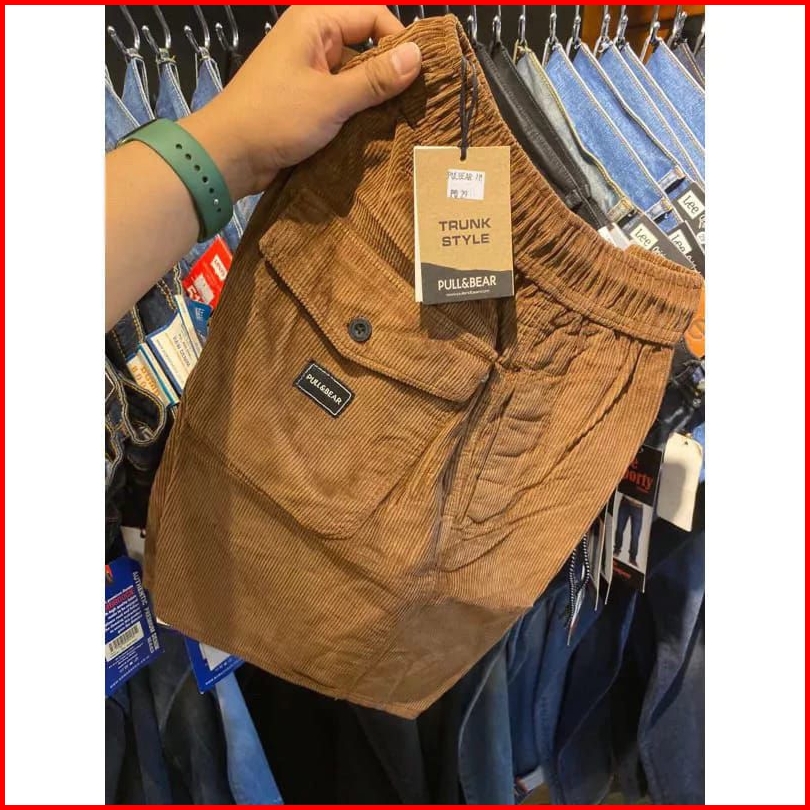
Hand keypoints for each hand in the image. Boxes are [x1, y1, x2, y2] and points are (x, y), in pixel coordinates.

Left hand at [182, 5, 421, 200]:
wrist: (228, 155)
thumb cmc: (275, 118)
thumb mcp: (331, 98)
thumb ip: (376, 79)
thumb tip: (418, 56)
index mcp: (314, 23)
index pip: (372, 16)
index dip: (399, 41)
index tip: (422, 74)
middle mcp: (311, 40)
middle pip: (365, 45)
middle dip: (389, 71)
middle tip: (417, 100)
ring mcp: (307, 71)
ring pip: (354, 74)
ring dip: (374, 95)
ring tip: (401, 118)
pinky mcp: (304, 99)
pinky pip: (340, 96)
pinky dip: (356, 110)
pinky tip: (375, 129)